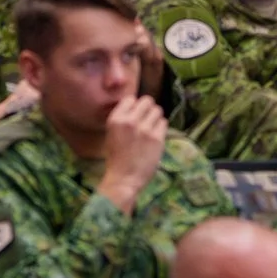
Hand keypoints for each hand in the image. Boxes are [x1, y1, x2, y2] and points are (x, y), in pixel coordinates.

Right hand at [98, 95, 169, 209]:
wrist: (124, 179)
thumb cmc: (117, 158)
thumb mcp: (112, 133)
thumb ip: (123, 118)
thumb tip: (137, 106)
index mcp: (116, 119)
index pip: (131, 99)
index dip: (135, 106)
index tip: (136, 114)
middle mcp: (130, 121)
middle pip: (147, 101)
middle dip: (148, 109)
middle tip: (146, 120)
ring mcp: (145, 129)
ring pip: (158, 110)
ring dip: (155, 118)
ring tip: (151, 129)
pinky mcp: (157, 138)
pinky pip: (164, 123)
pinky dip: (161, 128)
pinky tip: (155, 137)